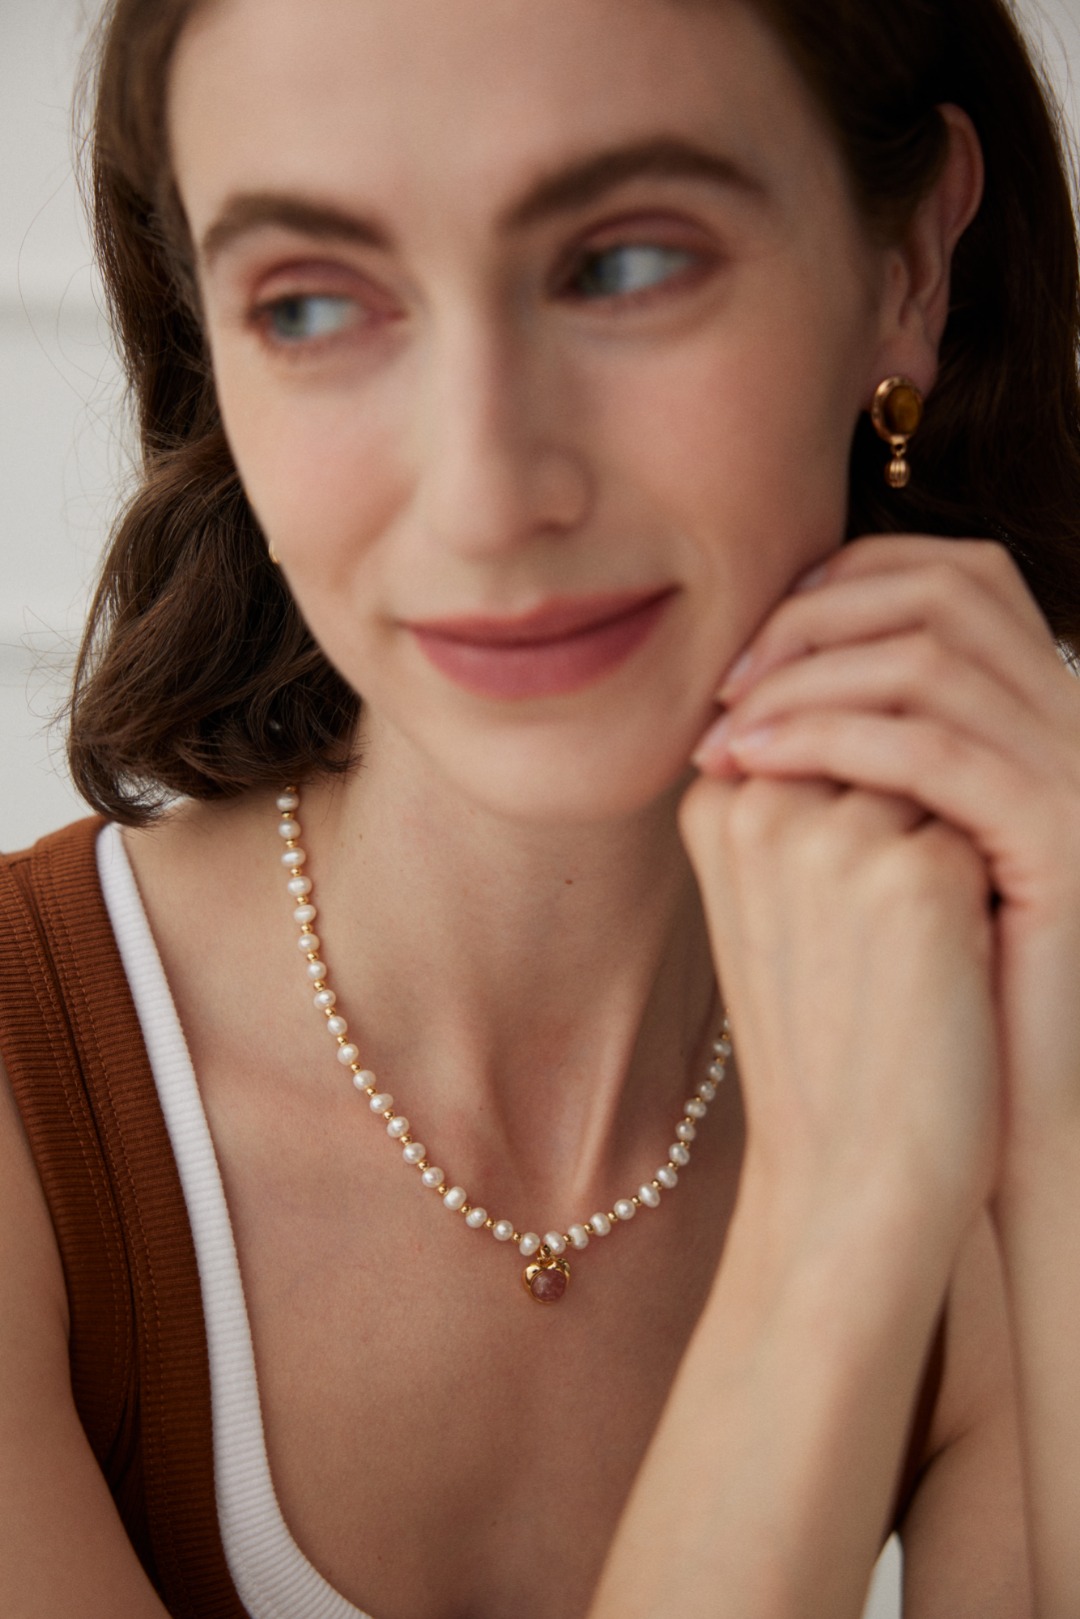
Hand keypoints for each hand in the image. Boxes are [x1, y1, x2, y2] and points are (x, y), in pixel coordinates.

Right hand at [679, 768, 999, 1239]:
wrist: (848, 1171)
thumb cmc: (821, 1034)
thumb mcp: (771, 898)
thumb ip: (796, 793)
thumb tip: (886, 708)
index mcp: (714, 805)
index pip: (829, 733)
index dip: (864, 812)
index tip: (845, 910)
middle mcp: (761, 804)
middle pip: (886, 743)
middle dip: (909, 818)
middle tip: (880, 938)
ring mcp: (835, 836)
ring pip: (941, 778)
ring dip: (948, 846)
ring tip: (905, 954)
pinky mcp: (916, 876)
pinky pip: (986, 832)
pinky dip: (987, 891)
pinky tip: (945, 970)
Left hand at [692, 534, 1079, 1176]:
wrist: (1006, 1108)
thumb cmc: (936, 979)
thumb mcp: (899, 837)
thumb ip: (864, 747)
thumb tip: (753, 675)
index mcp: (1046, 707)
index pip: (950, 577)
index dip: (840, 586)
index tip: (750, 649)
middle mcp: (1076, 721)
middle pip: (945, 589)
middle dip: (816, 619)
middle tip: (728, 682)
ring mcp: (1077, 775)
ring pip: (930, 661)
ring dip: (805, 679)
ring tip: (726, 730)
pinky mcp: (1063, 838)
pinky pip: (934, 752)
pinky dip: (828, 740)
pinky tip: (756, 764)